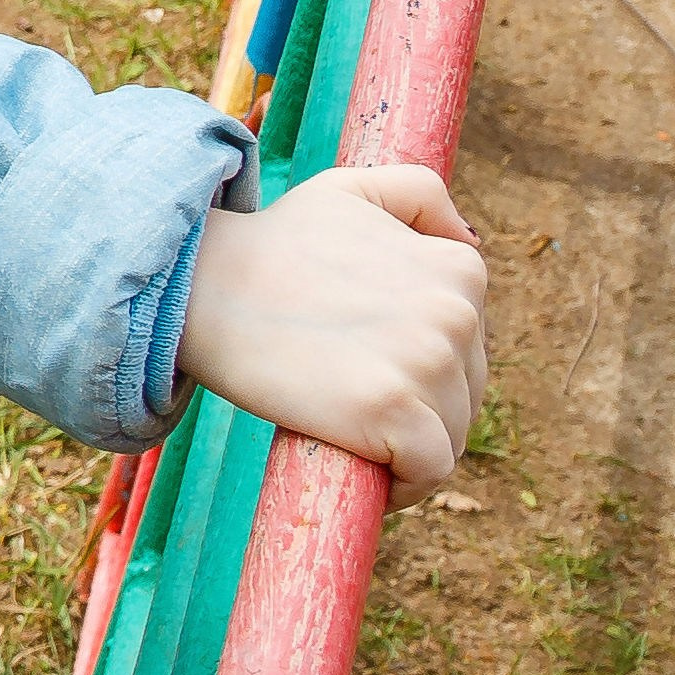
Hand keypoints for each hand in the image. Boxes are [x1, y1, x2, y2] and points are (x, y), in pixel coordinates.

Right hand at [177, 164, 486, 490]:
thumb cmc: (271, 242)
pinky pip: (430, 469)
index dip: (422, 367)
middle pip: (464, 394)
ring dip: (410, 449)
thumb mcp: (352, 190)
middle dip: (418, 408)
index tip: (373, 373)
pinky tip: (368, 476)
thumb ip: (422, 196)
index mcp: (459, 270)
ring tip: (354, 440)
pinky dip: (406, 484)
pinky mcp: (393, 411)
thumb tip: (472, 242)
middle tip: (350, 404)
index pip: (469, 347)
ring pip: (450, 436)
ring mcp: (427, 363)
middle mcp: (456, 314)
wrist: (202, 284)